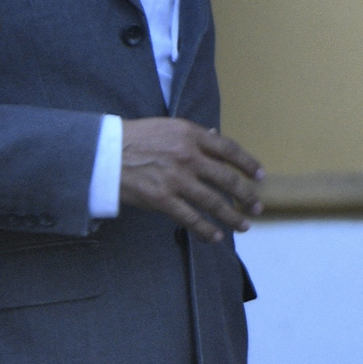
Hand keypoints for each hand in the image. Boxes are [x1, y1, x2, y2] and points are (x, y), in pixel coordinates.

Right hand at [119, 119, 265, 242]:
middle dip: (246, 195)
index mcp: (190, 135)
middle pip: (227, 179)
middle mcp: (189, 156)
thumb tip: (215, 134)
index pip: (229, 149)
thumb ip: (193, 134)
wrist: (103, 152)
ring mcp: (177, 179)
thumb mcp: (166, 127)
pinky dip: (206, 230)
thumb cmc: (133, 138)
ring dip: (232, 216)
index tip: (259, 175)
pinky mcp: (163, 199)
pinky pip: (191, 218)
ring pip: (214, 202)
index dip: (247, 163)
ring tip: (243, 225)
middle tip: (256, 206)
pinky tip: (215, 236)